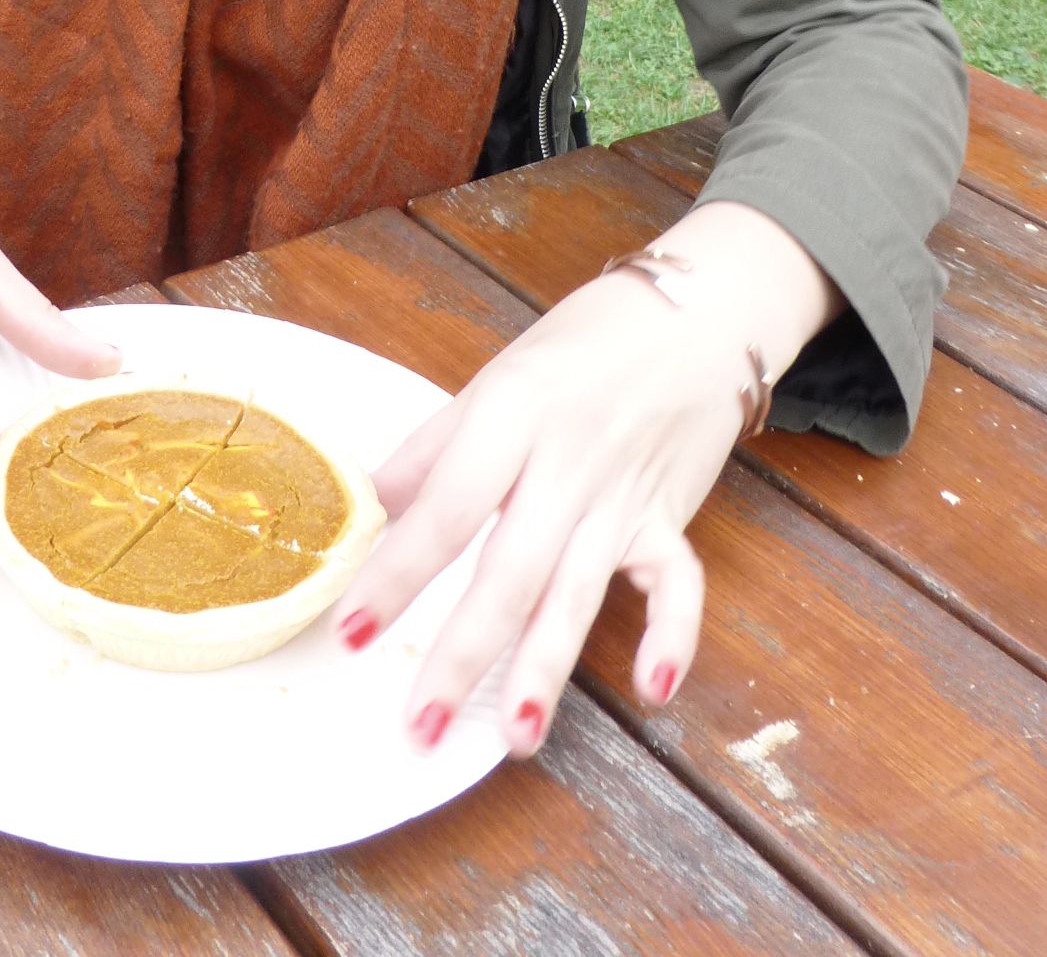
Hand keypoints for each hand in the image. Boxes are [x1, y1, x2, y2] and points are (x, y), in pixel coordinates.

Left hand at [333, 270, 749, 754]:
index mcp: (510, 416)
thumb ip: (434, 444)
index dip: (397, 574)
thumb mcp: (496, 376)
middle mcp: (565, 461)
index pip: (445, 508)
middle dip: (464, 654)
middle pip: (508, 570)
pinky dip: (672, 634)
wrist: (694, 310)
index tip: (353, 630)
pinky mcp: (671, 515)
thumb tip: (370, 503)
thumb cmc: (583, 342)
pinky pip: (677, 583)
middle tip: (422, 726)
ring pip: (578, 591)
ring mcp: (622, 494)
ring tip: (515, 736)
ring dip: (546, 668)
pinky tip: (652, 688)